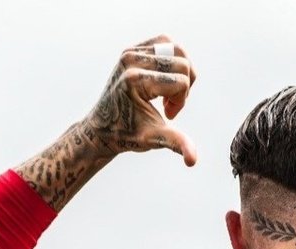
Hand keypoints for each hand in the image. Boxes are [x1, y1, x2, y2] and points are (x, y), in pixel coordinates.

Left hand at [83, 34, 197, 165]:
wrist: (102, 128)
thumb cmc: (127, 134)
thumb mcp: (154, 139)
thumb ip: (176, 143)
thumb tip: (193, 160)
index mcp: (135, 80)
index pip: (181, 81)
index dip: (181, 101)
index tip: (168, 115)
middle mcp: (131, 61)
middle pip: (183, 63)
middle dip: (184, 86)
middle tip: (169, 104)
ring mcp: (129, 53)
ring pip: (177, 50)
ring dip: (181, 71)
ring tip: (168, 90)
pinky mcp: (130, 50)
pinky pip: (165, 42)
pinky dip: (172, 59)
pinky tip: (164, 78)